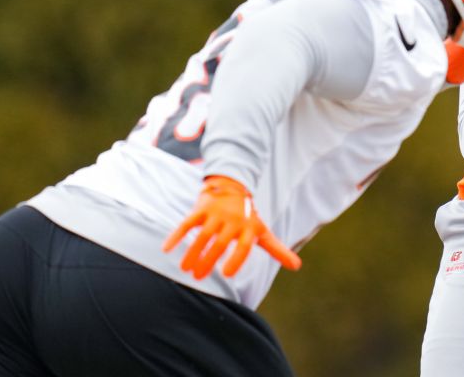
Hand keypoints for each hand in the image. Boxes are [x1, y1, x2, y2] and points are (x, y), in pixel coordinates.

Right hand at [162, 175, 301, 278]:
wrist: (234, 186)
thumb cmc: (249, 216)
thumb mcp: (263, 231)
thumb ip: (277, 250)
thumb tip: (297, 266)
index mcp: (248, 228)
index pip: (244, 247)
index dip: (235, 259)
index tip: (226, 274)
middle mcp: (233, 220)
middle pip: (220, 243)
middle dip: (209, 261)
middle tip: (198, 278)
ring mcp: (216, 213)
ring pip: (202, 235)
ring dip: (192, 252)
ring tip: (185, 269)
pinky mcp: (201, 208)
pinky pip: (186, 222)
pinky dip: (176, 235)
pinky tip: (166, 249)